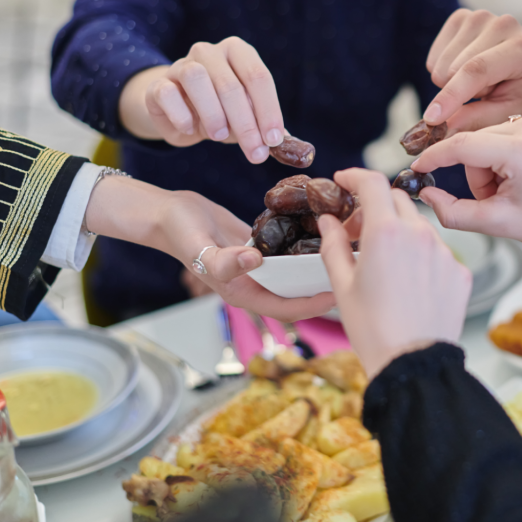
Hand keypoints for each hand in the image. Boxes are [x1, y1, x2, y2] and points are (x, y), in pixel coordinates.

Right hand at [86, 177, 334, 320]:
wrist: (167, 213)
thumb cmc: (180, 233)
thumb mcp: (199, 247)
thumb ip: (224, 260)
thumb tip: (254, 261)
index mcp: (243, 292)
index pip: (286, 308)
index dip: (313, 305)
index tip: (339, 294)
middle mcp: (254, 282)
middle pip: (297, 292)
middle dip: (323, 286)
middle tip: (353, 270)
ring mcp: (258, 264)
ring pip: (294, 272)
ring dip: (316, 265)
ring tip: (346, 250)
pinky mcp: (261, 245)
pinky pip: (287, 249)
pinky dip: (304, 243)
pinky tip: (325, 228)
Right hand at [119, 37, 284, 163]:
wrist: (178, 112)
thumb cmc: (222, 112)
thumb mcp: (248, 118)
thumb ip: (270, 130)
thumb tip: (296, 148)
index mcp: (238, 52)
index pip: (258, 77)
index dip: (268, 110)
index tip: (273, 141)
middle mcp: (209, 52)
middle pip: (231, 84)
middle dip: (246, 124)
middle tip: (255, 154)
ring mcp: (180, 65)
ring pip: (197, 79)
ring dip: (213, 114)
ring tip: (220, 136)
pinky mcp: (158, 85)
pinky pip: (168, 93)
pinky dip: (182, 115)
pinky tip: (190, 130)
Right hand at [318, 168, 471, 378]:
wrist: (414, 363)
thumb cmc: (374, 329)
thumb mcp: (342, 285)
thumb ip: (334, 245)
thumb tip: (328, 221)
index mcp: (386, 232)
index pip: (372, 183)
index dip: (355, 176)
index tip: (344, 181)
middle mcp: (419, 234)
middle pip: (396, 200)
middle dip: (374, 208)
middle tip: (356, 232)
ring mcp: (444, 252)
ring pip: (419, 226)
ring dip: (399, 232)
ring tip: (383, 262)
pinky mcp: (460, 271)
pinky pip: (438, 251)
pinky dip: (420, 256)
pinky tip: (408, 282)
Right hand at [411, 109, 521, 255]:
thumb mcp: (498, 223)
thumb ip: (453, 211)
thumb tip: (425, 193)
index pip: (462, 145)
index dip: (435, 157)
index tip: (417, 167)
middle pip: (476, 141)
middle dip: (476, 172)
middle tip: (494, 199)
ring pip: (491, 134)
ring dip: (491, 161)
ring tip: (513, 187)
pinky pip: (511, 128)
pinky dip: (508, 151)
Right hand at [423, 10, 521, 132]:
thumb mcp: (512, 112)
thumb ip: (479, 119)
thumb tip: (444, 127)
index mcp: (521, 47)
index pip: (476, 70)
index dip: (451, 95)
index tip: (431, 118)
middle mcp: (500, 25)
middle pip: (451, 69)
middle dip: (459, 92)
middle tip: (487, 91)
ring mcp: (479, 17)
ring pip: (439, 64)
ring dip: (453, 81)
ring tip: (481, 79)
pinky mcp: (461, 17)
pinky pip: (434, 55)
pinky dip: (444, 69)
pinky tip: (467, 68)